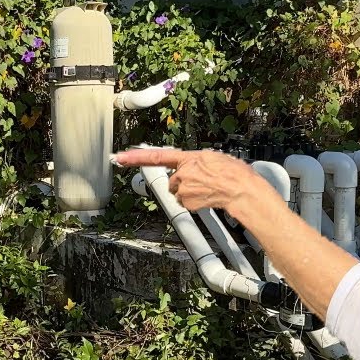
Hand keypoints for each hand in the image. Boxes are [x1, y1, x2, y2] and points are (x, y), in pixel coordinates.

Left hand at [114, 147, 267, 214]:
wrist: (240, 188)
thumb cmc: (232, 172)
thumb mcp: (212, 157)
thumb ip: (195, 160)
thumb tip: (188, 165)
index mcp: (188, 157)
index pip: (156, 156)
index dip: (135, 157)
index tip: (118, 157)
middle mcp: (182, 172)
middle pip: (172, 180)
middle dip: (182, 181)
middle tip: (202, 181)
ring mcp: (183, 188)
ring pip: (178, 192)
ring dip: (188, 191)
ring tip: (207, 189)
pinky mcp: (186, 202)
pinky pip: (185, 202)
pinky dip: (193, 201)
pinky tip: (206, 196)